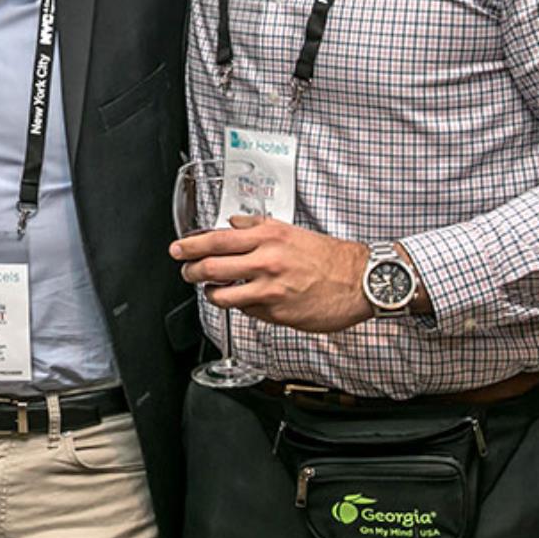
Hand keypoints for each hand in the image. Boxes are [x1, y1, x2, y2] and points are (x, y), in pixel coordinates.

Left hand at [170, 216, 372, 332]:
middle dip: (190, 272)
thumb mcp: (289, 231)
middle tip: (186, 272)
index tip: (177, 250)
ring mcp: (271, 290)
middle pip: (211, 268)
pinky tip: (245, 300)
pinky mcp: (278, 313)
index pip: (216, 240)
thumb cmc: (328, 257)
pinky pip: (247, 311)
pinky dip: (240, 305)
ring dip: (211, 293)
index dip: (190, 247)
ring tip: (212, 290)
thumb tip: (231, 224)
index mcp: (268, 238)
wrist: (360, 280)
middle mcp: (267, 262)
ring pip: (223, 295)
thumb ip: (257, 228)